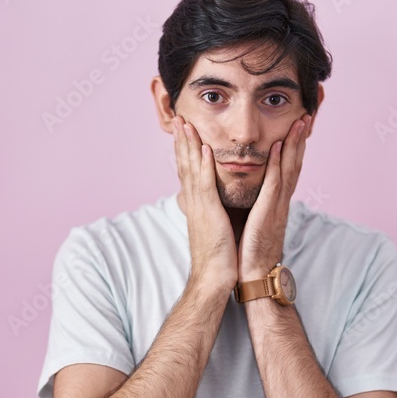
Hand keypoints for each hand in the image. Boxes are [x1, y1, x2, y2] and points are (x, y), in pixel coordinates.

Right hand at [171, 115, 237, 294]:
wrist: (214, 279)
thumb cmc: (217, 258)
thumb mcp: (212, 228)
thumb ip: (211, 211)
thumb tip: (212, 204)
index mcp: (196, 205)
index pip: (188, 172)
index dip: (185, 151)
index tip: (183, 132)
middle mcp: (194, 203)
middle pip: (185, 165)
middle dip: (182, 141)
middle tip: (179, 119)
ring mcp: (199, 207)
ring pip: (192, 170)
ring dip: (189, 145)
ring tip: (185, 124)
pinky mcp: (209, 214)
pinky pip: (206, 185)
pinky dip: (204, 166)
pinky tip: (204, 148)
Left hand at [237, 114, 310, 281]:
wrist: (253, 275)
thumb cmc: (250, 252)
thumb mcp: (255, 222)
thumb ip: (257, 206)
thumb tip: (251, 196)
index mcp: (277, 203)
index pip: (288, 170)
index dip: (294, 148)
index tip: (297, 127)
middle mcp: (281, 202)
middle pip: (294, 164)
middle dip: (300, 139)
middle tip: (306, 115)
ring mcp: (277, 206)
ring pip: (289, 169)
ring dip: (294, 144)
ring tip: (299, 122)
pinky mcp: (268, 213)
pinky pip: (275, 183)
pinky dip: (278, 163)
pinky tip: (279, 146)